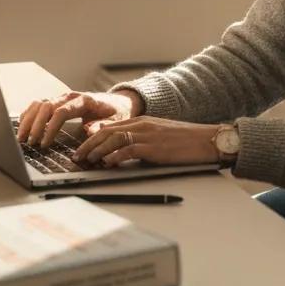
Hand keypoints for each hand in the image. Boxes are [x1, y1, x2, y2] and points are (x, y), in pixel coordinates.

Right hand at [17, 89, 143, 147]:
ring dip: (28, 119)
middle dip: (35, 125)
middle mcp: (70, 96)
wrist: (118, 101)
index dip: (50, 128)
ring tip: (22, 137)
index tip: (44, 144)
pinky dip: (29, 114)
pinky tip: (23, 127)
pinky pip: (38, 104)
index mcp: (84, 100)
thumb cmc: (116, 112)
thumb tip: (89, 131)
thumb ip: (103, 126)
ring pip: (39, 103)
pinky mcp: (58, 101)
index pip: (61, 112)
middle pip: (46, 106)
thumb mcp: (116, 121)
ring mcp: (62, 97)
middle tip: (30, 143)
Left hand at [73, 117, 219, 169]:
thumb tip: (123, 155)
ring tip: (87, 161)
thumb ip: (142, 142)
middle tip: (77, 156)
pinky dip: (114, 156)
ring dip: (97, 150)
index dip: (93, 138)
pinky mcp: (154, 146)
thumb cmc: (187, 142)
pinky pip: (128, 149)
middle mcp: (142, 125)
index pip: (111, 126)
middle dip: (88, 144)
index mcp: (143, 121)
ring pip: (113, 138)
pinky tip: (107, 163)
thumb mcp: (160, 138)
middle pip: (107, 131)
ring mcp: (148, 134)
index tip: (82, 148)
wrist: (208, 140)